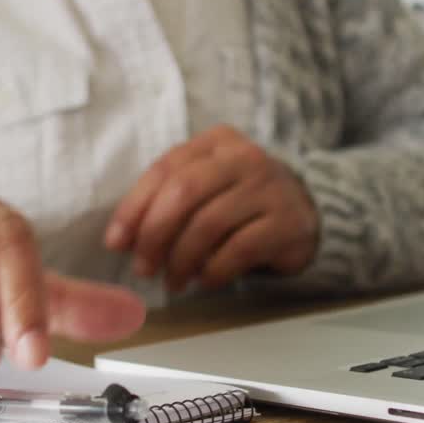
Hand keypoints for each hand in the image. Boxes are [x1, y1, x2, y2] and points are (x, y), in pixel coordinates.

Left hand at [104, 125, 318, 291]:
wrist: (307, 211)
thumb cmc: (241, 201)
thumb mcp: (206, 186)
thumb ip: (167, 200)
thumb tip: (122, 239)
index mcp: (216, 142)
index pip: (164, 169)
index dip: (134, 207)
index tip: (116, 242)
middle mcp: (244, 157)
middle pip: (184, 192)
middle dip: (155, 234)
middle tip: (144, 267)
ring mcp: (268, 188)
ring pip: (209, 223)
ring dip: (181, 259)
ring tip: (173, 280)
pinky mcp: (286, 223)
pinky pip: (239, 250)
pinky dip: (213, 270)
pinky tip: (204, 280)